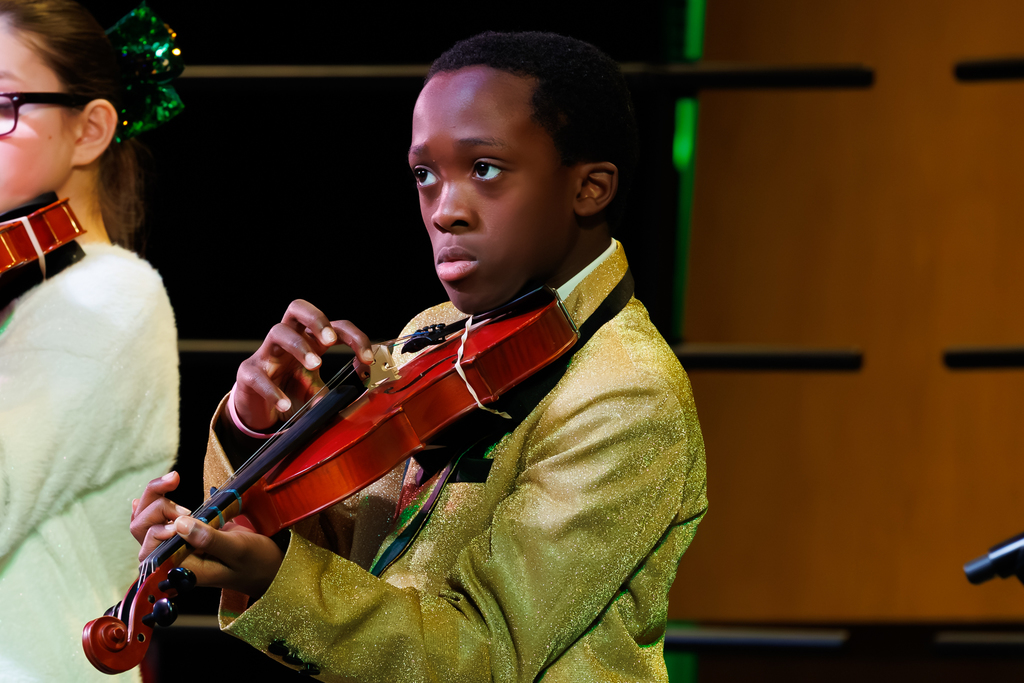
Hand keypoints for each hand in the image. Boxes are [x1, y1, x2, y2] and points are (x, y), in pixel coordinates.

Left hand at [131, 471, 283, 595]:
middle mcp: (174, 560)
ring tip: (175, 483)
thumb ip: (209, 540)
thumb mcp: (238, 549)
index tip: (186, 515)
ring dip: (155, 498)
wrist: (269, 566)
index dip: (158, 527)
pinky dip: (154, 501)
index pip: (150, 549)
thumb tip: (179, 524)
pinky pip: (158, 519)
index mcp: (184, 570)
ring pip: (146, 521)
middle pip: (142, 531)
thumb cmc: (256, 562)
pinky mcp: (184, 535)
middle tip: (185, 503)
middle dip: (155, 507)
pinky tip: (158, 489)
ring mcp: (177, 547)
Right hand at [235, 299, 373, 430]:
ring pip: (278, 331)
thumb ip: (339, 392)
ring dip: (299, 346)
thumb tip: (360, 393)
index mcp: (311, 341)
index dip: (354, 337)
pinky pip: (257, 375)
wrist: (262, 412)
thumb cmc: (292, 393)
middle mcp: (289, 340)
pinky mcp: (248, 373)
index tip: (368, 358)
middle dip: (317, 319)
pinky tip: (285, 404)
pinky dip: (272, 390)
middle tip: (330, 340)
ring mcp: (266, 354)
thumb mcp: (319, 392)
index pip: (335, 326)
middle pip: (297, 308)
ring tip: (315, 366)